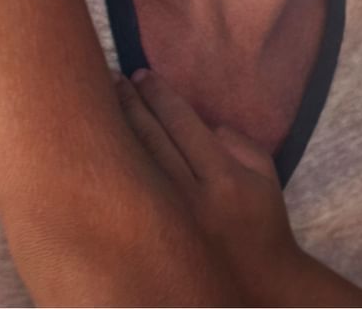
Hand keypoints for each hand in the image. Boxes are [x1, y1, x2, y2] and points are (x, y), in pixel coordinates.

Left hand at [115, 70, 304, 299]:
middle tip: (109, 80)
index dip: (158, 95)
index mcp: (224, 176)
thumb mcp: (265, 178)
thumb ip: (239, 142)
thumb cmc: (262, 225)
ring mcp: (169, 225)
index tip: (140, 74)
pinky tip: (97, 156)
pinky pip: (127, 202)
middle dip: (129, 105)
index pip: (181, 123)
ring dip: (114, 132)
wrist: (259, 289)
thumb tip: (203, 122)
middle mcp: (194, 198)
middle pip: (150, 140)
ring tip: (97, 106)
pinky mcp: (154, 245)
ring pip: (134, 168)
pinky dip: (112, 175)